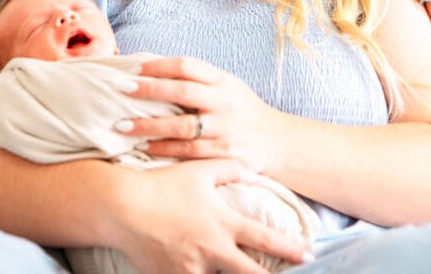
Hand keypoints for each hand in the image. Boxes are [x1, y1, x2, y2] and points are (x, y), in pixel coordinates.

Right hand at [113, 159, 309, 273]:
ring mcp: (192, 268)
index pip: (266, 240)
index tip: (308, 255)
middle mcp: (212, 249)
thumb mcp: (199, 170)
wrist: (122, 207)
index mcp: (223, 223)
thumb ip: (230, 168)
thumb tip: (253, 170)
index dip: (290, 249)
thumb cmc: (162, 185)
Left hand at [117, 57, 281, 172]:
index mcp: (223, 81)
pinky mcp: (223, 155)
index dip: (159, 65)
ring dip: (149, 126)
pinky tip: (143, 147)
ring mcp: (225, 129)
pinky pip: (187, 152)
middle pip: (183, 91)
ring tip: (121, 126)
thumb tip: (151, 66)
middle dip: (149, 89)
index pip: (188, 65)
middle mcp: (224, 102)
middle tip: (120, 89)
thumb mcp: (227, 87)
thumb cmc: (243, 111)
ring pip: (182, 126)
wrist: (278, 143)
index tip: (134, 69)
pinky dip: (163, 149)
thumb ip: (197, 80)